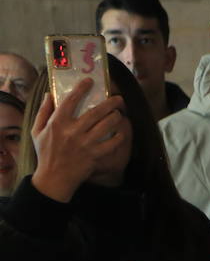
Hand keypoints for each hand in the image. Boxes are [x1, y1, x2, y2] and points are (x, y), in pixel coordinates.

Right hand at [30, 83, 127, 202]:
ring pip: (106, 126)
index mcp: (57, 123)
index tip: (90, 81)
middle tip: (119, 98)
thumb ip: (43, 112)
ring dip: (116, 117)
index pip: (70, 101)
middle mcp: (72, 131)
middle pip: (95, 112)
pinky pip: (111, 143)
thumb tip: (49, 94)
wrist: (54, 178)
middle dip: (110, 103)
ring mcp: (85, 144)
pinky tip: (121, 132)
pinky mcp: (94, 155)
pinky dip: (118, 137)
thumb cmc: (46, 153)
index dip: (81, 89)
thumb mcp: (37, 131)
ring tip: (120, 114)